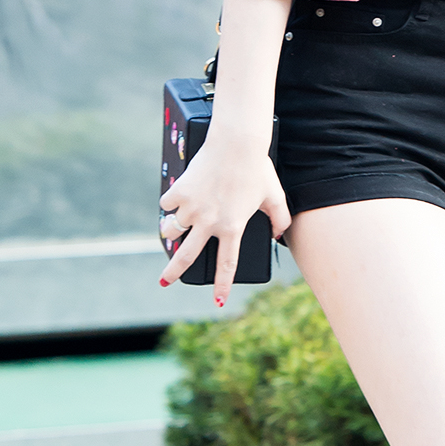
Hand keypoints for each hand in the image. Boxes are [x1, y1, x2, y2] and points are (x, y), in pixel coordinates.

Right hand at [159, 128, 290, 306]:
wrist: (237, 144)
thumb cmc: (258, 169)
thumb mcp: (275, 197)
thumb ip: (280, 219)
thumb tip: (278, 235)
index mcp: (232, 228)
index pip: (227, 264)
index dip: (222, 285)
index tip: (218, 301)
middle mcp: (209, 223)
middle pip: (186, 256)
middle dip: (173, 272)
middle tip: (164, 282)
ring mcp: (191, 208)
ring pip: (172, 229)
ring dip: (170, 232)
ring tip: (171, 230)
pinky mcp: (180, 191)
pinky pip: (168, 203)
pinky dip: (171, 203)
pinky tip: (176, 199)